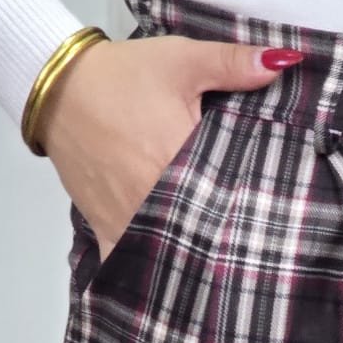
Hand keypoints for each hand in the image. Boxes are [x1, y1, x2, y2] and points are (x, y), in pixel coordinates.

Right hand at [37, 33, 301, 261]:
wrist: (58, 87)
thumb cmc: (122, 75)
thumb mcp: (180, 60)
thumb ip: (231, 64)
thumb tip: (284, 62)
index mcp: (181, 161)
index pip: (231, 197)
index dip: (252, 208)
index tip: (272, 214)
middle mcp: (156, 199)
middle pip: (204, 232)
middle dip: (225, 236)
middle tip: (250, 241)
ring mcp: (130, 220)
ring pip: (172, 253)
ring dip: (193, 256)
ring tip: (221, 262)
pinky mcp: (108, 229)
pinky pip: (130, 263)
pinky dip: (148, 272)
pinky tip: (172, 282)